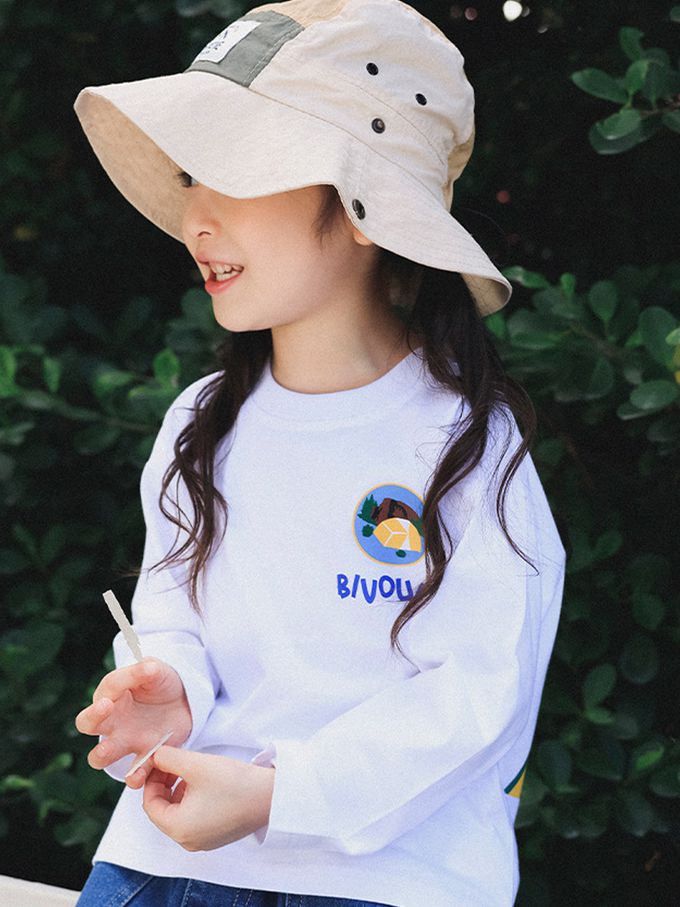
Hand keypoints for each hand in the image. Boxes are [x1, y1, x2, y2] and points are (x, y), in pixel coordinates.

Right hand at [74, 657, 192, 787]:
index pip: (104, 692)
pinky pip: (133, 773)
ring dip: (102, 754)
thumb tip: (148, 667)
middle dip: (92, 719)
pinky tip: (139, 776)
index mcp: (113, 694)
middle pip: (87, 723)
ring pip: (100, 756)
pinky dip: (134, 777)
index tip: (108, 702)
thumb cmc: (160, 682)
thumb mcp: (157, 670)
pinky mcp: (144, 756)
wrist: (183, 701)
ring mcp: (125, 740)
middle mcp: (113, 719)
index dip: (104, 696)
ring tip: (109, 750)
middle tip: (105, 710)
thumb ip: (148, 669)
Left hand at [142, 745, 274, 850]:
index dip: (151, 779)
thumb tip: (154, 756)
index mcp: (179, 828)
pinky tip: (204, 782)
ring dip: (178, 790)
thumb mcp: (196, 764)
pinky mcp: (217, 836)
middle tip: (174, 762)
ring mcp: (203, 841)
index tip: (161, 761)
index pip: (150, 805)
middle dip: (165, 784)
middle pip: (163, 810)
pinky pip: (193, 818)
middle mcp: (188, 841)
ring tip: (191, 769)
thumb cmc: (234, 782)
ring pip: (178, 813)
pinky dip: (191, 799)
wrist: (271, 796)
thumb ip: (168, 758)